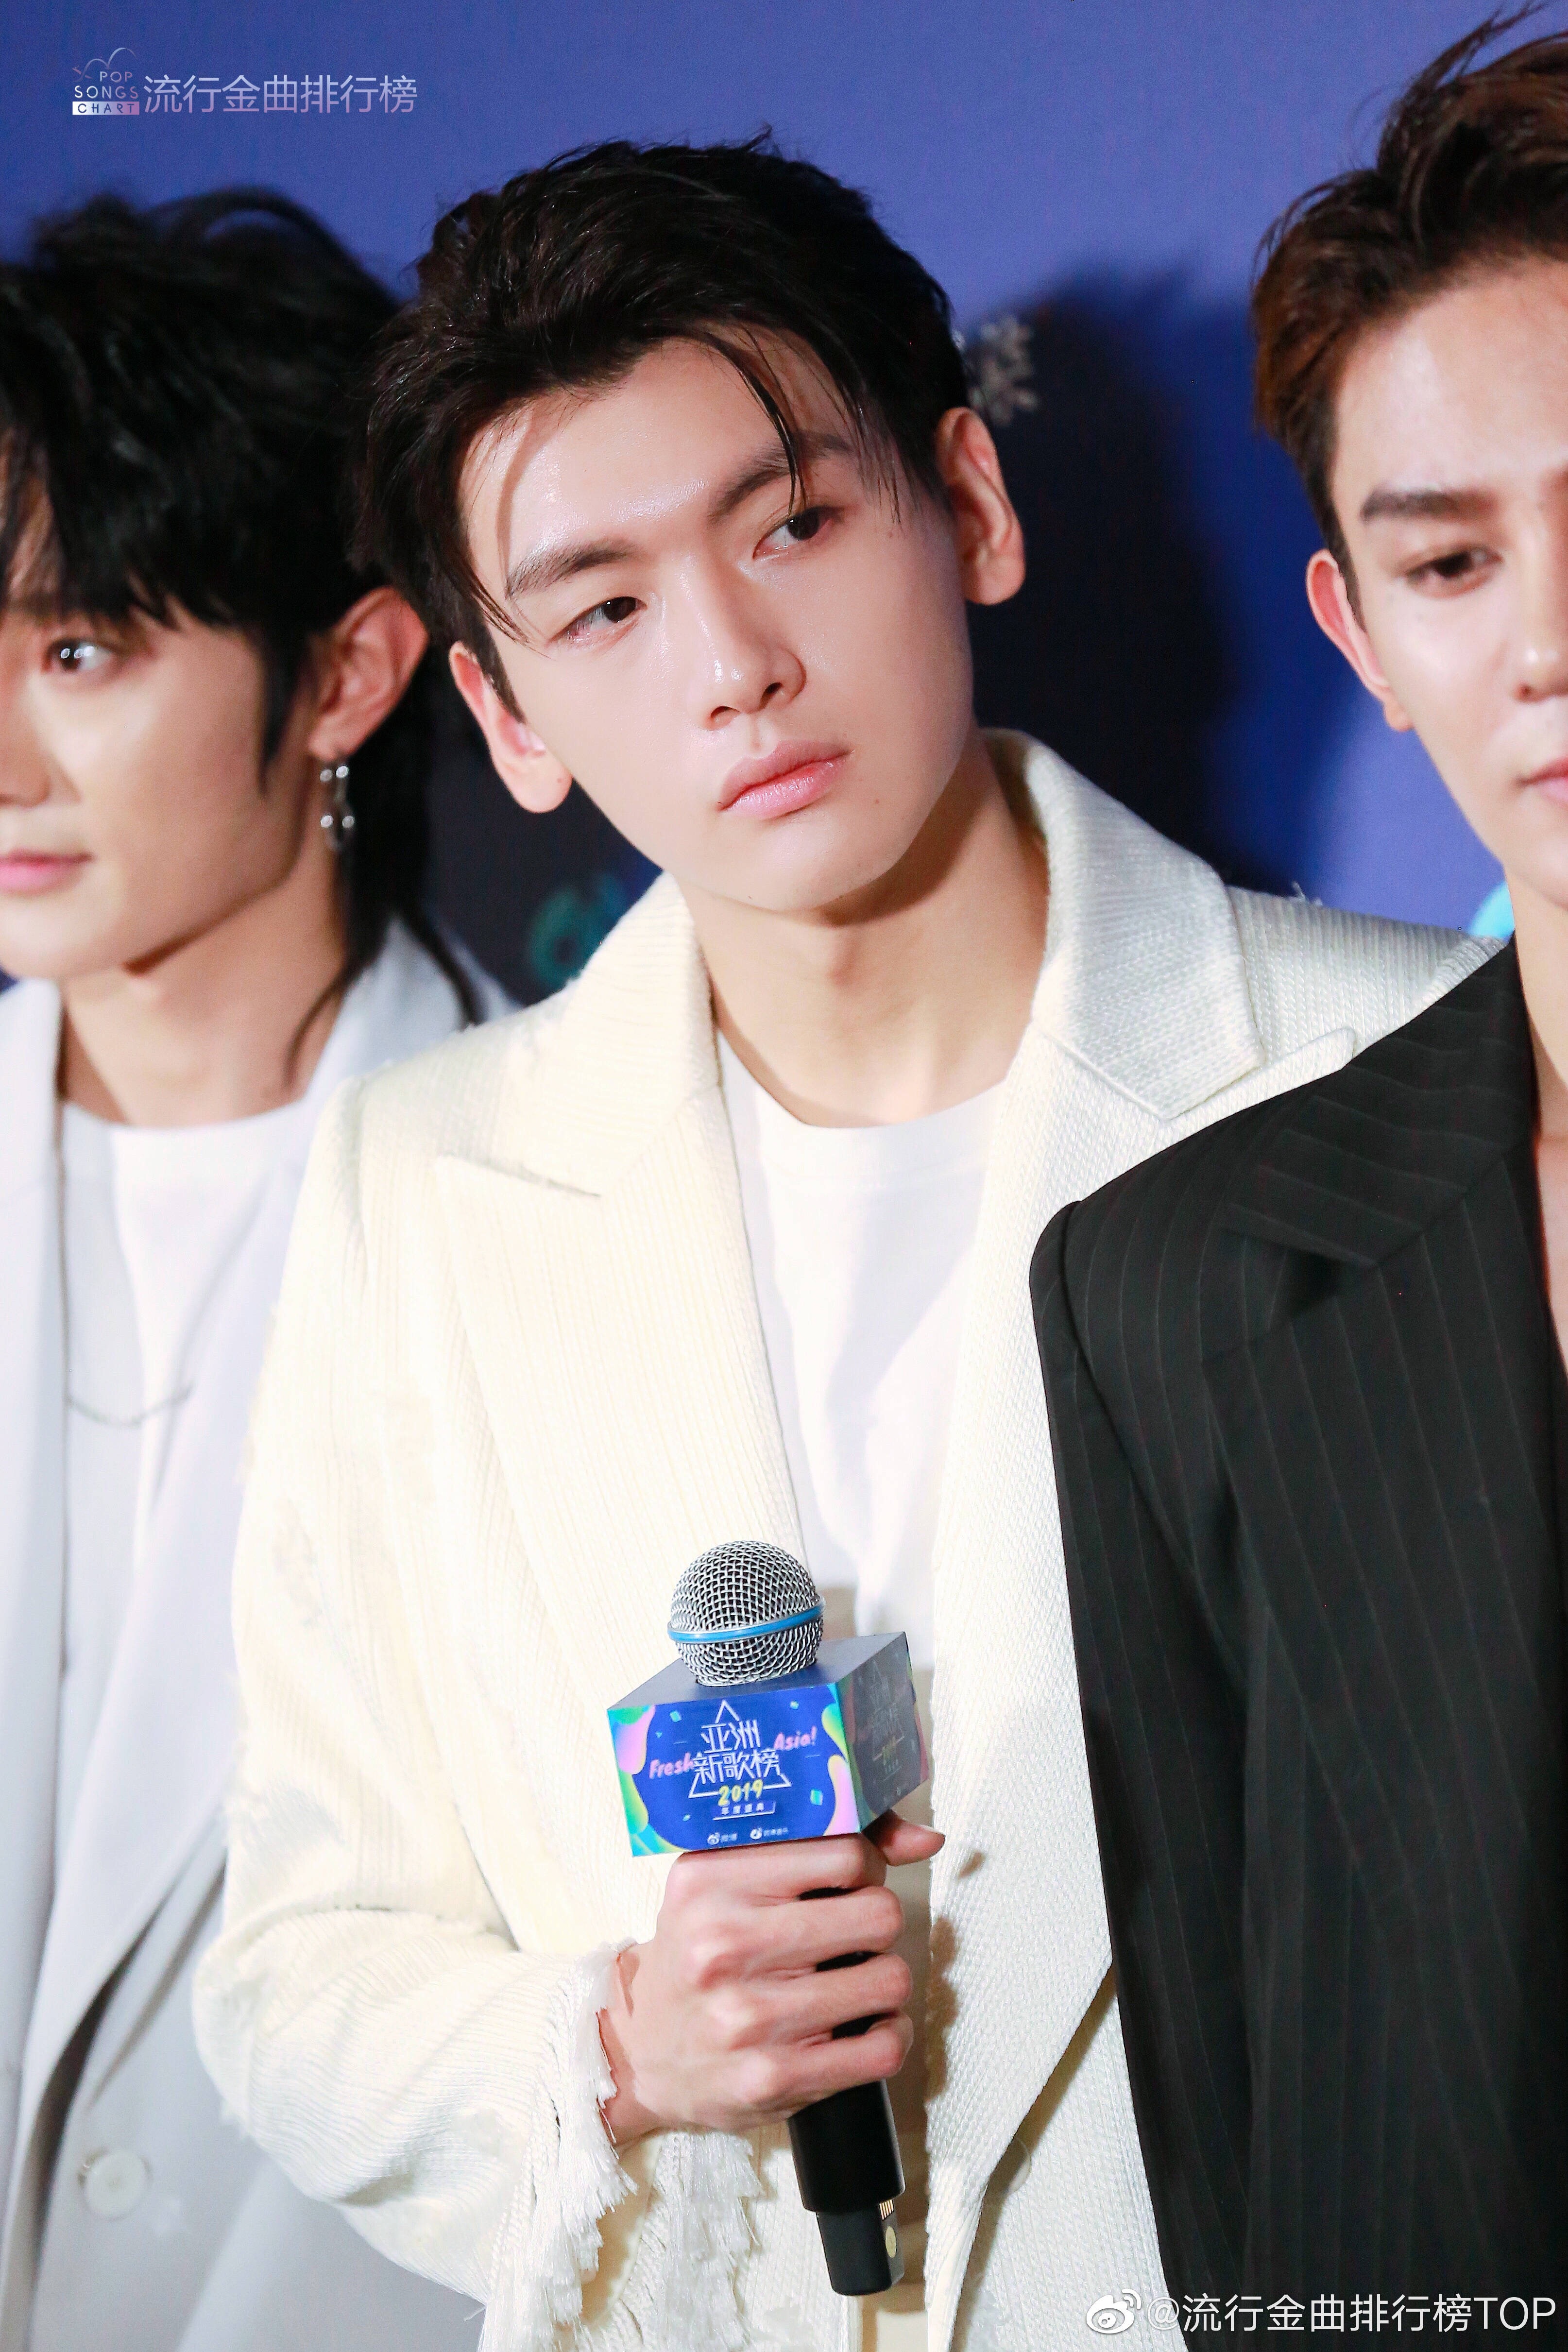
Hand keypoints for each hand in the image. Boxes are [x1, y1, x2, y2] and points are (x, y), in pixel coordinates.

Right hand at [597, 1810, 943, 2144]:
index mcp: (711, 1879)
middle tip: (850, 1937)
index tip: (849, 1883)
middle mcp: (723, 1944)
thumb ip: (825, 1846)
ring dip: (884, 1982)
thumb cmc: (701, 1955)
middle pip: (877, 1914)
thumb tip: (927, 1838)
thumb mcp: (732, 1880)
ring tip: (854, 1982)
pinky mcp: (772, 2078)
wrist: (642, 2049)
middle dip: (876, 1924)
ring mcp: (748, 2016)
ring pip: (889, 1979)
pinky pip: (882, 2049)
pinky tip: (863, 2028)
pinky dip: (889, 2036)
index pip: (843, 1851)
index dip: (865, 1867)